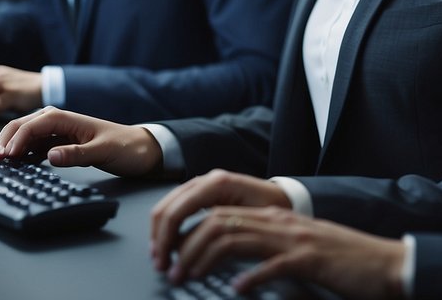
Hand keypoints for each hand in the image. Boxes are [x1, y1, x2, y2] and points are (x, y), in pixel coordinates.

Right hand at [0, 106, 162, 176]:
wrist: (141, 148)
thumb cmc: (125, 146)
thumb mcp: (103, 151)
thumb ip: (76, 154)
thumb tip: (51, 156)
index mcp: (66, 117)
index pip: (33, 124)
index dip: (16, 139)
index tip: (6, 156)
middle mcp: (58, 120)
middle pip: (23, 125)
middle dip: (5, 139)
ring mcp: (57, 131)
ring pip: (25, 134)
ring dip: (9, 143)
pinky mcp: (58, 143)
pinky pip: (33, 145)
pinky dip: (20, 150)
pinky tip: (11, 158)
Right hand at [151, 170, 290, 273]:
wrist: (282, 195)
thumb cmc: (273, 208)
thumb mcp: (253, 219)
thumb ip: (228, 228)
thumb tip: (203, 249)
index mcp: (218, 183)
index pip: (179, 209)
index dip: (167, 237)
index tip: (165, 260)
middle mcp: (206, 179)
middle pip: (168, 206)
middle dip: (159, 237)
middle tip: (159, 263)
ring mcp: (202, 183)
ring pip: (168, 205)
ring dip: (160, 232)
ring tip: (160, 256)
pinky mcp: (202, 192)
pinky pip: (176, 206)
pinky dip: (168, 226)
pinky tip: (169, 243)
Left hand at [167, 207, 404, 297]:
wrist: (383, 263)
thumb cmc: (339, 260)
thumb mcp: (295, 248)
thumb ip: (264, 248)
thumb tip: (229, 265)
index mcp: (272, 217)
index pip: (218, 213)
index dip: (188, 231)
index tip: (170, 253)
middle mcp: (278, 222)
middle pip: (217, 222)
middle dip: (186, 245)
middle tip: (170, 269)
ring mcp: (293, 238)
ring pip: (236, 238)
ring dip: (205, 259)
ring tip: (188, 277)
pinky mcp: (309, 259)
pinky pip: (273, 265)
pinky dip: (251, 277)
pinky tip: (237, 290)